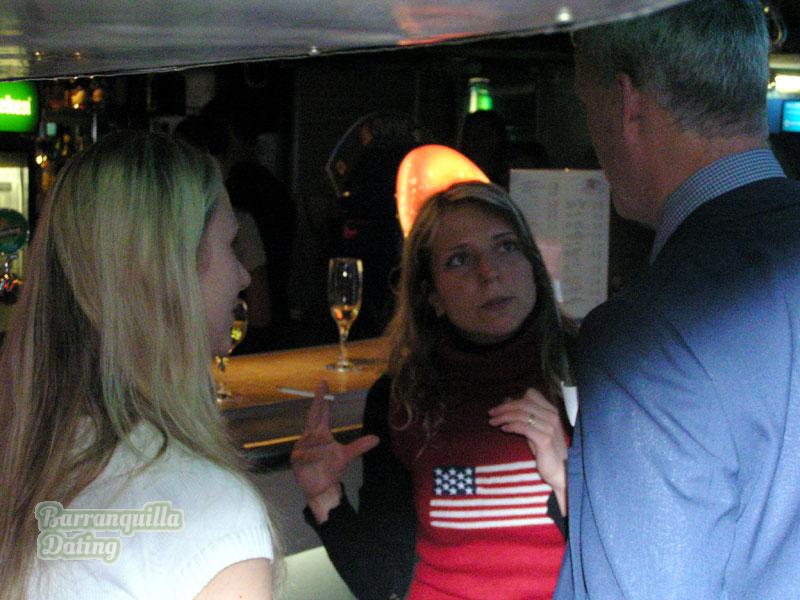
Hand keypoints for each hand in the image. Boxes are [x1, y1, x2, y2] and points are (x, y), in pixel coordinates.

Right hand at [290, 381, 378, 522]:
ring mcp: (301, 447)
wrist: (322, 489)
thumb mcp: (346, 455)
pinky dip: (313, 455)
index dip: (322, 398)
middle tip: (322, 387)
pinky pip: (304, 453)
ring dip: (319, 442)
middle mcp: (309, 436)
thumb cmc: (331, 470)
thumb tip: (377, 439)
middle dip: (317, 401)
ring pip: (311, 438)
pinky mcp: (296, 459)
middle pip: (313, 415)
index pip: (321, 412)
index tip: (323, 383)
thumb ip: (359, 446)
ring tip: (325, 448)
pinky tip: (318, 457)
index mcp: (320, 433)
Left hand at [488, 388, 567, 513]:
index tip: (500, 408)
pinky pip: (523, 427)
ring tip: (493, 422)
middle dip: (504, 407)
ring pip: (521, 414)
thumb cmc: (546, 450)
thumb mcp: (534, 429)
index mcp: (551, 411)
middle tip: (491, 413)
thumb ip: (524, 416)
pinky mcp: (545, 439)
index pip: (531, 394)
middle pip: (523, 403)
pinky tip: (504, 429)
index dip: (513, 399)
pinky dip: (511, 426)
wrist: (561, 471)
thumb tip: (508, 400)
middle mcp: (552, 416)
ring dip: (504, 417)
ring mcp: (550, 427)